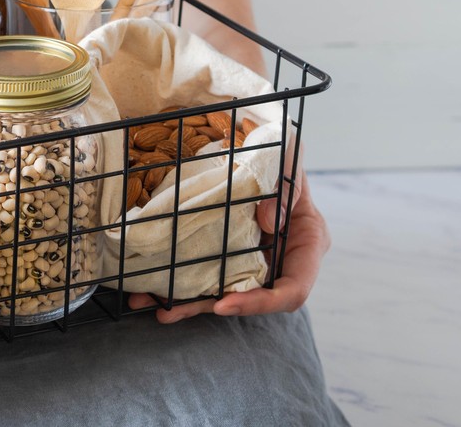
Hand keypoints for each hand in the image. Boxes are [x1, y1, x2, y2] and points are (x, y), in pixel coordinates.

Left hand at [128, 166, 330, 321]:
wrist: (259, 151)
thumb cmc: (282, 158)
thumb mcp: (291, 162)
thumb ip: (288, 188)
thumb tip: (270, 222)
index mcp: (306, 245)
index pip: (292, 290)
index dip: (260, 302)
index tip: (224, 303)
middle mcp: (280, 260)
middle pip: (251, 297)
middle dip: (211, 307)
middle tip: (171, 310)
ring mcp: (253, 259)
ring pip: (225, 291)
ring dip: (188, 302)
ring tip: (156, 307)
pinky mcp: (229, 253)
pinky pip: (209, 272)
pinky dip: (184, 283)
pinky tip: (155, 290)